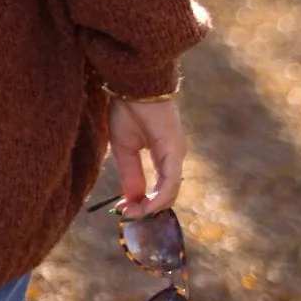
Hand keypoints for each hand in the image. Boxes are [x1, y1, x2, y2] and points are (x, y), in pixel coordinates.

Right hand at [106, 97, 186, 218]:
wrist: (131, 84)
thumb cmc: (127, 109)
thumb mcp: (125, 148)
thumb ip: (131, 174)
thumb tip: (131, 201)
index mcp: (165, 154)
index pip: (161, 188)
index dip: (144, 203)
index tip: (124, 211)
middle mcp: (175, 156)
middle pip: (167, 194)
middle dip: (147, 209)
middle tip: (126, 215)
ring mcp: (177, 153)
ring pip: (170, 191)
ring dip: (151, 208)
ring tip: (131, 213)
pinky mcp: (174, 150)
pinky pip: (169, 182)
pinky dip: (158, 198)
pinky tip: (144, 206)